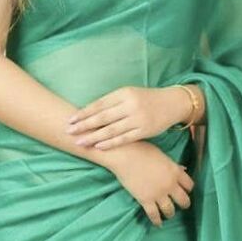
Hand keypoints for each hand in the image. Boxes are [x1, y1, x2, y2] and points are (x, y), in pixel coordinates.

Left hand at [65, 85, 189, 149]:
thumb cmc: (146, 99)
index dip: (84, 113)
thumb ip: (112, 102)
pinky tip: (99, 146)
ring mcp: (138, 118)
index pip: (99, 104)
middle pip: (102, 117)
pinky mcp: (145, 130)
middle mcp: (130, 105)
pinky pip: (124, 138)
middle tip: (69, 132)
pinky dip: (110, 143)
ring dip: (93, 137)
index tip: (70, 120)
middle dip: (84, 125)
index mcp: (124, 93)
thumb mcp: (130, 94)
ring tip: (80, 142)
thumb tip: (89, 112)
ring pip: (111, 130)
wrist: (172, 103)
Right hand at [109, 141, 194, 227]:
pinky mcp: (145, 200)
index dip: (188, 189)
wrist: (124, 154)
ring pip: (170, 210)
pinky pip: (154, 215)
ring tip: (169, 214)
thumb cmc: (142, 149)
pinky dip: (157, 221)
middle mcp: (170, 184)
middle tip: (181, 204)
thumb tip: (182, 169)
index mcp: (175, 171)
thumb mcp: (162, 155)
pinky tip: (158, 223)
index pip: (189, 185)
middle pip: (184, 200)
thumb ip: (172, 165)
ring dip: (170, 213)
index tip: (185, 190)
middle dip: (184, 203)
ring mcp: (158, 194)